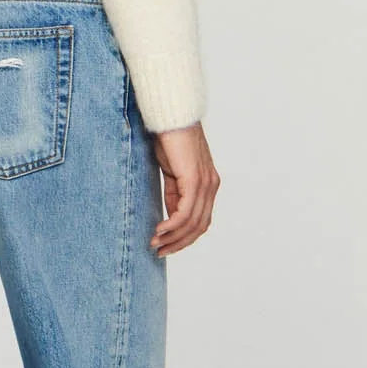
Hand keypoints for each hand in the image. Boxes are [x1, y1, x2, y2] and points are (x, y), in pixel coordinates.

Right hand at [149, 122, 219, 256]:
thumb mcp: (172, 172)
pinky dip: (172, 225)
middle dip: (178, 243)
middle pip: (198, 226)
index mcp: (208, 184)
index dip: (184, 237)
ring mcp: (205, 183)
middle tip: (159, 251)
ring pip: (192, 222)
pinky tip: (159, 230)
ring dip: (173, 237)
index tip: (166, 246)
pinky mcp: (194, 180)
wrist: (172, 116)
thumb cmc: (169, 138)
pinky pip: (184, 212)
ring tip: (155, 244)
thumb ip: (175, 192)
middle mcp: (211, 186)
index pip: (200, 220)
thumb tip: (171, 215)